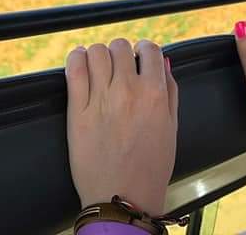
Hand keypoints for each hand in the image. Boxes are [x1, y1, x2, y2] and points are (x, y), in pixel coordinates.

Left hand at [65, 39, 178, 215]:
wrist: (123, 197)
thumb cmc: (150, 167)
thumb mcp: (172, 127)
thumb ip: (170, 90)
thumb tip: (163, 62)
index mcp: (154, 94)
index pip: (149, 49)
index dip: (145, 50)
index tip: (140, 57)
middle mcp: (128, 91)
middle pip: (120, 47)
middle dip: (122, 53)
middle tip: (120, 67)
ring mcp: (100, 99)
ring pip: (96, 52)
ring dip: (99, 56)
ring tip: (100, 68)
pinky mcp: (77, 110)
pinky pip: (73, 68)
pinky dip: (76, 59)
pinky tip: (80, 63)